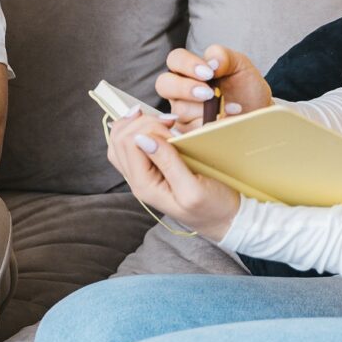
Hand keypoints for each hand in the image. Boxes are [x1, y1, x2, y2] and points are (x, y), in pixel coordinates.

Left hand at [107, 111, 239, 240]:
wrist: (222, 220)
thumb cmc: (212, 207)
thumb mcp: (193, 189)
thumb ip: (168, 163)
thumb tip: (142, 138)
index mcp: (144, 185)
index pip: (128, 143)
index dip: (148, 127)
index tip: (173, 128)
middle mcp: (137, 179)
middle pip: (119, 138)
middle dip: (141, 122)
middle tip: (170, 122)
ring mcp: (141, 174)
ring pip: (120, 139)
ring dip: (139, 123)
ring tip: (165, 122)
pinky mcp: (149, 169)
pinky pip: (132, 144)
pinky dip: (142, 129)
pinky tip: (159, 127)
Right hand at [155, 44, 271, 133]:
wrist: (258, 114)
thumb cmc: (246, 89)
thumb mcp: (240, 66)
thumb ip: (224, 56)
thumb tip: (212, 61)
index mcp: (188, 70)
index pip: (175, 59)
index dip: (187, 64)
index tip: (209, 73)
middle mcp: (180, 91)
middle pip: (164, 84)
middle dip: (185, 88)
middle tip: (209, 93)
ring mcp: (182, 114)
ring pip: (180, 110)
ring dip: (206, 110)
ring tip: (232, 109)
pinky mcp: (188, 134)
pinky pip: (190, 131)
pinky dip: (210, 126)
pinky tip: (227, 122)